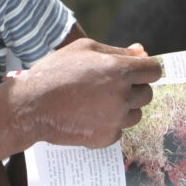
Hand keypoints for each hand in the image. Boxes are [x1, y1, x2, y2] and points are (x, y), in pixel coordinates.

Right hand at [7, 38, 160, 148]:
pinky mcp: (107, 137)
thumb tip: (141, 51)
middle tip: (109, 85)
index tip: (135, 72)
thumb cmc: (55, 71)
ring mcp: (115, 118)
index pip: (154, 70)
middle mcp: (121, 95)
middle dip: (134, 88)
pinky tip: (88, 114)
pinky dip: (108, 123)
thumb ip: (116, 50)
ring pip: (136, 114)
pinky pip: (119, 129)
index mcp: (118, 69)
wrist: (31, 105)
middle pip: (147, 93)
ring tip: (96, 100)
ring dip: (123, 107)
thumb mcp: (83, 49)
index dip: (145, 69)